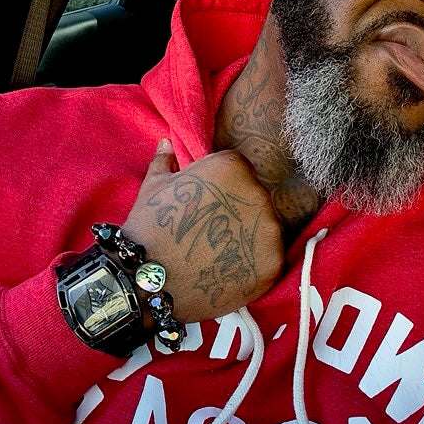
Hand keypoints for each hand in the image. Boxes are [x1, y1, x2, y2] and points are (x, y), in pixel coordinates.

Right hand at [122, 138, 284, 323]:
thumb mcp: (154, 187)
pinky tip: (227, 272)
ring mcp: (269, 230)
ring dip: (247, 238)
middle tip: (207, 232)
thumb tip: (167, 143)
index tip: (202, 207)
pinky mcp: (274, 263)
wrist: (150, 280)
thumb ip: (166, 161)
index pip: (238, 172)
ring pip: (264, 229)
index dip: (220, 189)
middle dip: (237, 212)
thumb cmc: (149, 227)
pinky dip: (254, 266)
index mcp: (232, 166)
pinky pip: (269, 259)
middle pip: (254, 199)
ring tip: (216, 254)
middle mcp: (258, 193)